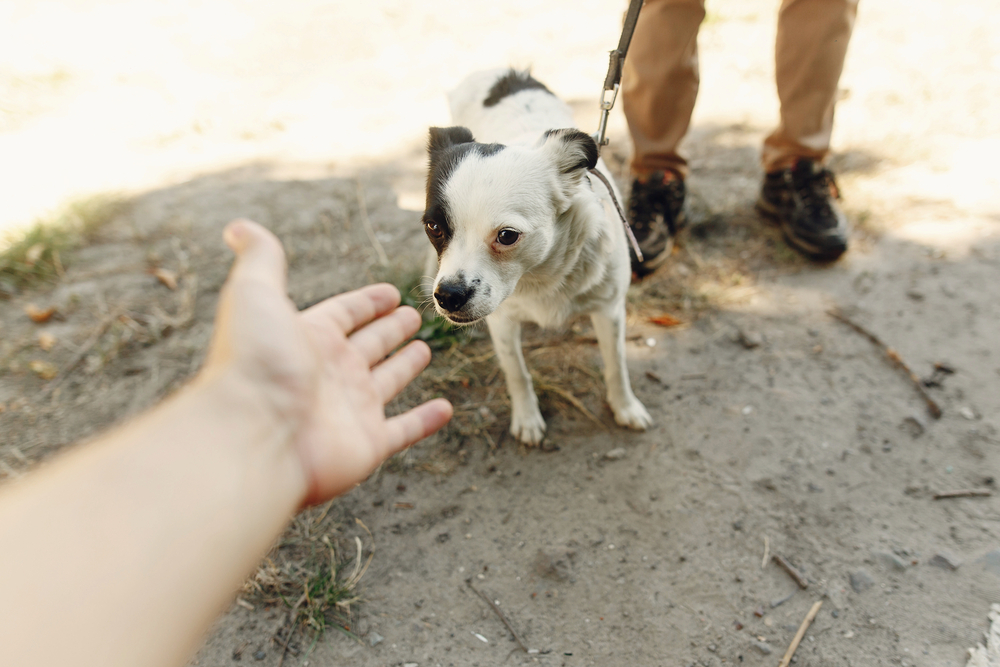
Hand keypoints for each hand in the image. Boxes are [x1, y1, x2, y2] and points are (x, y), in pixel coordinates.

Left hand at [203, 219, 451, 504]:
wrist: (254, 435)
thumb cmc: (253, 363)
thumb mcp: (255, 294)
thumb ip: (260, 259)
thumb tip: (238, 226)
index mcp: (309, 338)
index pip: (344, 313)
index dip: (366, 302)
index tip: (389, 293)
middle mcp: (329, 373)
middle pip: (368, 345)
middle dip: (389, 329)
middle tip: (412, 316)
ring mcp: (349, 411)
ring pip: (386, 383)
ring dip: (405, 367)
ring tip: (423, 351)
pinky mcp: (368, 444)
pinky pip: (404, 430)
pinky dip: (425, 421)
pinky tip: (445, 409)